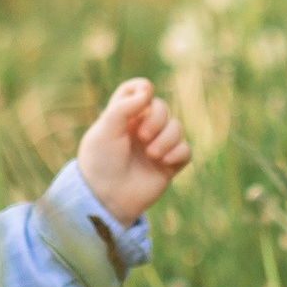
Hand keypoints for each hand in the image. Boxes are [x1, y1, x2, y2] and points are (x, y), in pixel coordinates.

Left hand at [75, 76, 192, 225]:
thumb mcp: (105, 130)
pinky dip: (177, 153)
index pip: (138, 90)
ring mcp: (156, 146)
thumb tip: (147, 90)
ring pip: (177, 128)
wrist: (107, 198)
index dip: (143, 88)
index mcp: (122, 116)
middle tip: (142, 137)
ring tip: (152, 155)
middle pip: (162, 107)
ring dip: (167, 139)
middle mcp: (141, 128)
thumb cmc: (101, 162)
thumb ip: (124, 107)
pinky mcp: (169, 164)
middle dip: (157, 119)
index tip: (144, 95)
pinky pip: (186, 150)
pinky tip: (163, 163)